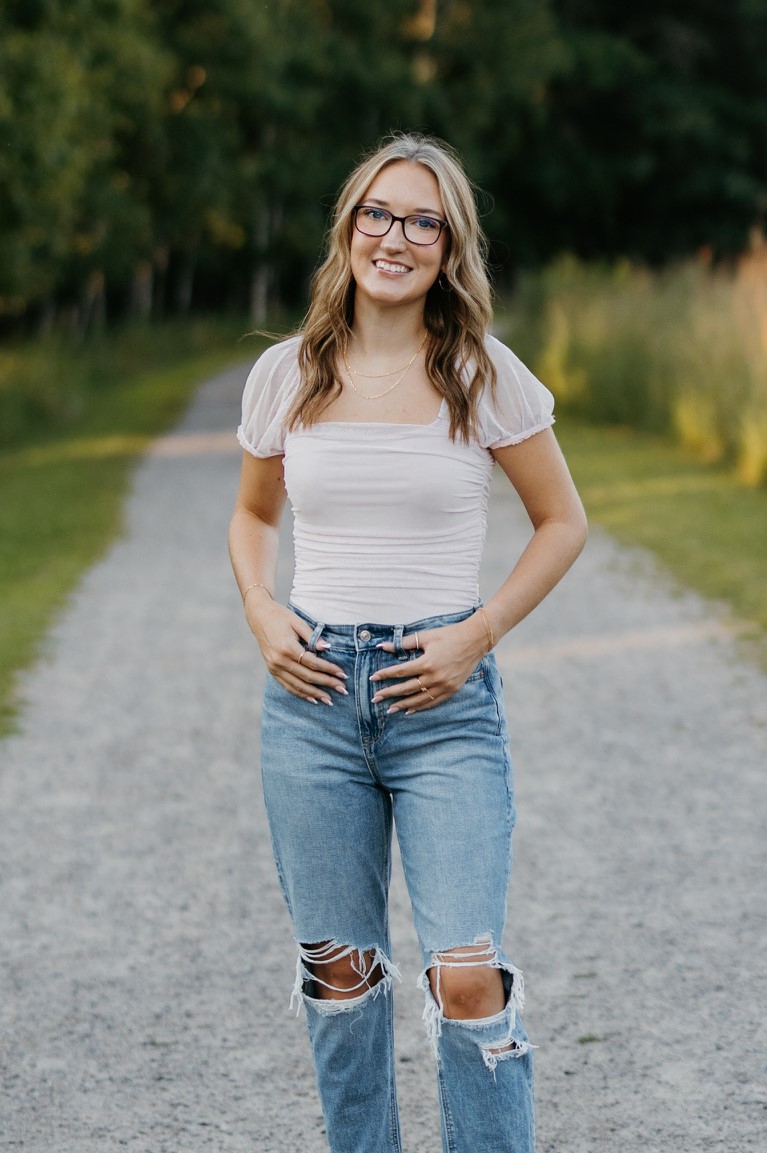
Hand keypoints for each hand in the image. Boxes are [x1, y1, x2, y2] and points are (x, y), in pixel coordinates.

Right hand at [245, 596, 347, 705]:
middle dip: (327, 683)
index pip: (313, 663)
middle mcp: (280, 660)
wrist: (259, 616)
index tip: (342, 674)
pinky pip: (288, 686)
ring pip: (298, 685)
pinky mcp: (272, 670)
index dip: (329, 669)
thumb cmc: (280, 616)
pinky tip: (312, 699)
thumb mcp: (298, 622)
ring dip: (315, 693)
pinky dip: (301, 693)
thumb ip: (313, 636)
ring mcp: (274, 667)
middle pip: (308, 676)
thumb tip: (327, 648)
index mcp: (288, 647)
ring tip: (329, 700)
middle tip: (342, 689)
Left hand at [369, 614, 488, 714]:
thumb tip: (383, 646)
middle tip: (375, 699)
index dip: (385, 675)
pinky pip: (433, 702)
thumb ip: (404, 643)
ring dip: (402, 705)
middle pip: (407, 689)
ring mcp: (444, 686)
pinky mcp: (452, 690)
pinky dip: (420, 707)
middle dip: (389, 694)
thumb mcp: (426, 637)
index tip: (373, 678)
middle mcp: (435, 677)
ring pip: (419, 699)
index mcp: (427, 663)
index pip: (400, 672)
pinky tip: (409, 710)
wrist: (475, 640)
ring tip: (389, 709)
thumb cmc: (449, 635)